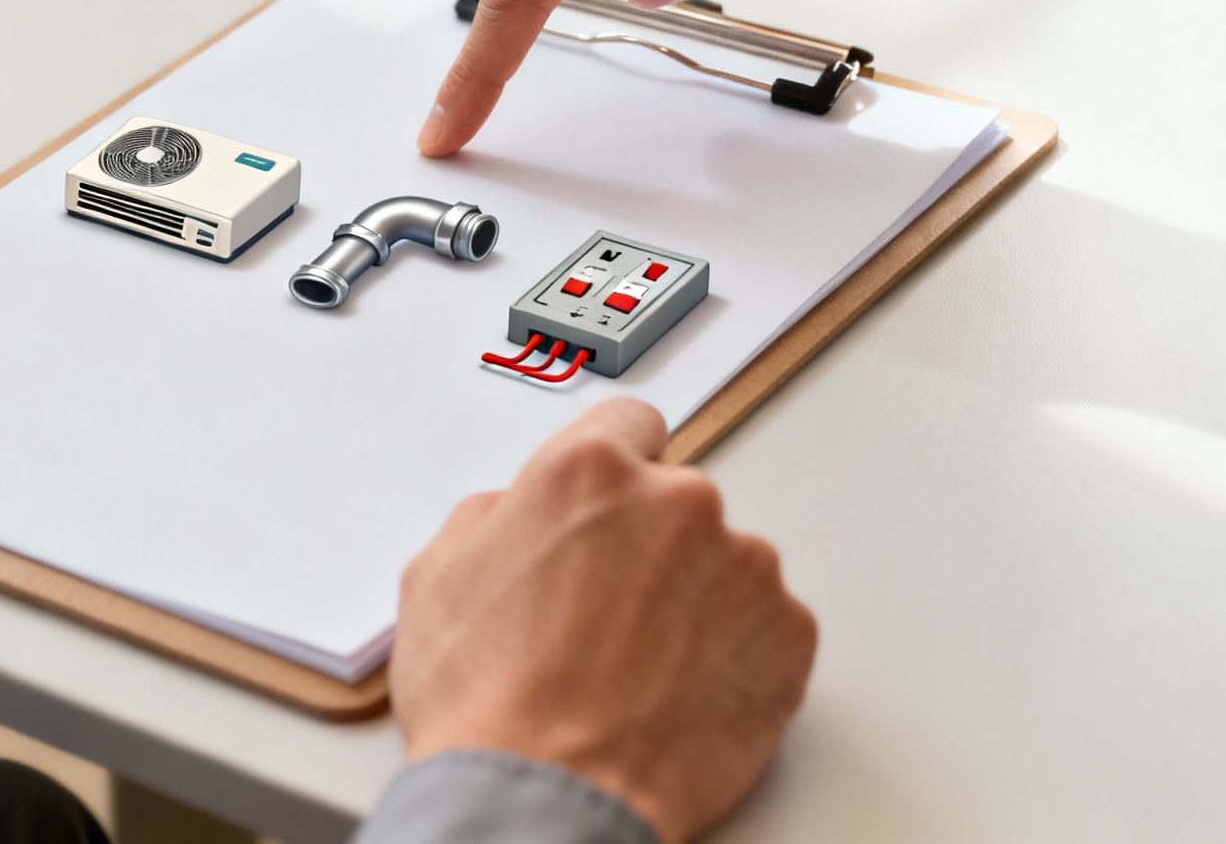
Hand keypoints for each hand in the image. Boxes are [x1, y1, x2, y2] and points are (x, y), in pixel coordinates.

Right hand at [392, 399, 817, 843]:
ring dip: (692, 599)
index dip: (611, 471)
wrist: (547, 801)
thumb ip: (491, 517)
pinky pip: (765, 626)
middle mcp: (678, 501)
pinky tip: (679, 692)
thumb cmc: (488, 703)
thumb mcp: (436, 577)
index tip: (609, 505)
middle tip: (603, 614)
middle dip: (647, 545)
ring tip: (638, 668)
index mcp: (589, 471)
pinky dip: (733, 652)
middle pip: (675, 499)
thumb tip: (516, 515)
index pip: (629, 424)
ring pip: (722, 563)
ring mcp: (744, 568)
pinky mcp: (788, 636)